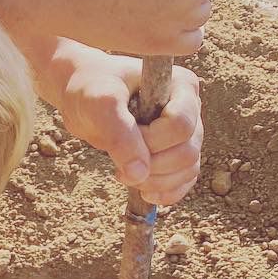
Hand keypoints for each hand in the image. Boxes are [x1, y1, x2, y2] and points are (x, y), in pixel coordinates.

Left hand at [55, 45, 203, 203]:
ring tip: (124, 175)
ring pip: (189, 169)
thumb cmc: (91, 91)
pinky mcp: (179, 152)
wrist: (86, 98)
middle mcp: (191, 108)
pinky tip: (144, 193)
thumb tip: (139, 174)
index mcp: (181, 85)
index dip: (151, 141)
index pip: (181, 126)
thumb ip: (118, 133)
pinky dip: (167, 192)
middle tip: (118, 164)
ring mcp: (189, 132)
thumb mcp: (97, 104)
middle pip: (188, 152)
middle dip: (152, 166)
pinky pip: (186, 180)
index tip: (120, 134)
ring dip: (156, 182)